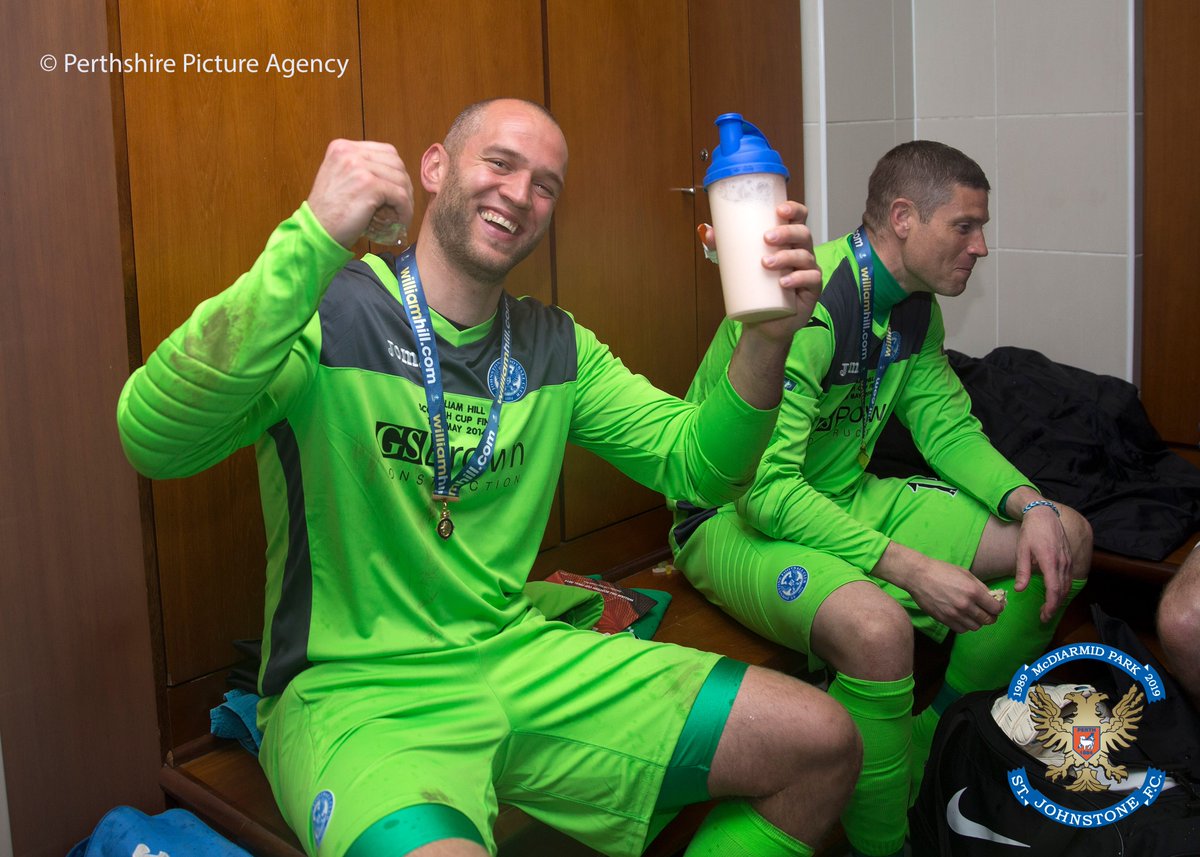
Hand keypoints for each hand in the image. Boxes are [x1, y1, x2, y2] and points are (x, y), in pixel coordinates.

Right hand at [307, 139, 414, 248]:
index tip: (398, 189)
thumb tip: (391, 174)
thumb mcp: (339, 178)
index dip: (396, 171)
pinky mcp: (370, 185)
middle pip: (395, 163)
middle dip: (404, 185)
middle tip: (404, 204)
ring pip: (400, 179)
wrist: (317, 230)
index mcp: (342, 147)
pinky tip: (402, 220)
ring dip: (406, 199)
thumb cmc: (329, 211)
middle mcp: (350, 152)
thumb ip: (358, 168)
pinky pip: (400, 196)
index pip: (384, 151)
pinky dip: (405, 210)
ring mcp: (359, 167)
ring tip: (402, 214)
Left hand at [698, 200, 823, 343]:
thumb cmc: (755, 288)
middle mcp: (801, 252)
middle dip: (786, 233)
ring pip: (805, 256)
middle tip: (766, 238)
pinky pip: (812, 279)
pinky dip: (799, 278)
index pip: (799, 217)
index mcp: (788, 241)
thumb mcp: (737, 265)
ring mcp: (808, 270)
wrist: (762, 321)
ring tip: (766, 263)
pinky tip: (784, 282)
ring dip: (786, 257)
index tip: (779, 210)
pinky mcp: (812, 289)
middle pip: (803, 234)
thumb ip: (724, 248)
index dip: (794, 209)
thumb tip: (707, 232)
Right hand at [875, 541, 1003, 633]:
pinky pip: (961, 630)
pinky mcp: (944, 619)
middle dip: (991, 617)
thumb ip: (980, 587)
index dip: (998, 607)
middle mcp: (965, 605)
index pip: (995, 608)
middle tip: (988, 613)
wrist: (918, 576)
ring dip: (977, 622)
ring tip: (973, 615)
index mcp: (973, 591)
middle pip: (987, 620)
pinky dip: (965, 626)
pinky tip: (962, 617)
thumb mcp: (965, 573)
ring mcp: (954, 614)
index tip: (996, 606)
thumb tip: (992, 598)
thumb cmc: (941, 571)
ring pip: (975, 627)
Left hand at [1015, 504, 1072, 621]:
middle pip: (1062, 591)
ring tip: (1049, 608)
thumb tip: (1019, 589)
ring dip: (1059, 599)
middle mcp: (1062, 563)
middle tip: (1044, 617)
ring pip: (1067, 585)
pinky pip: (1069, 578)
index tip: (1044, 616)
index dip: (1050, 605)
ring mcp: (1068, 560)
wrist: (1044, 514)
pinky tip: (1056, 594)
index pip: (1054, 590)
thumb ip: (1022, 571)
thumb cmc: (1031, 532)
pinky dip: (1063, 589)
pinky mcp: (1069, 558)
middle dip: (1054, 606)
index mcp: (1050, 562)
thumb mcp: (1022, 550)